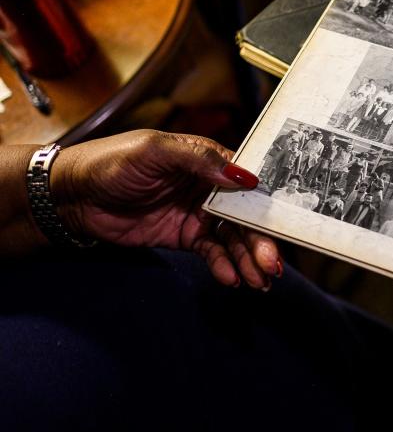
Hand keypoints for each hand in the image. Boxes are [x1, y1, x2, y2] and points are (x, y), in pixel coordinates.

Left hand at [52, 130, 280, 289]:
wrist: (71, 196)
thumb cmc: (109, 162)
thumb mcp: (155, 151)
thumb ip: (200, 160)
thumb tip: (244, 177)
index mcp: (207, 160)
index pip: (248, 181)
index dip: (266, 204)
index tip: (282, 225)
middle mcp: (209, 186)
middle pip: (245, 215)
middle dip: (261, 242)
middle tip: (271, 265)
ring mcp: (197, 213)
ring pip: (232, 238)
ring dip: (247, 259)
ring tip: (258, 280)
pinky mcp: (184, 236)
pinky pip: (212, 252)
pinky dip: (223, 265)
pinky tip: (230, 278)